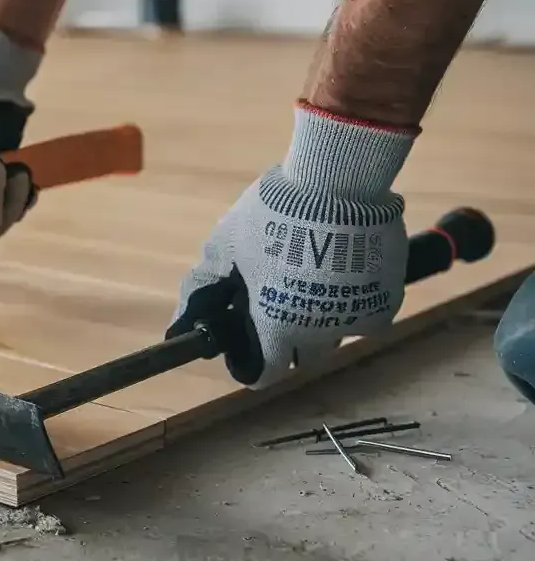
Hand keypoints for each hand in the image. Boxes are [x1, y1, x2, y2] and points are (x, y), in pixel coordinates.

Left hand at [167, 103, 419, 388]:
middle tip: (281, 299)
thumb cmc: (268, 218)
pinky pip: (367, 314)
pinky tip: (347, 271)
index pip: (264, 374)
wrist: (335, 186)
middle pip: (300, 356)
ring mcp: (353, 320)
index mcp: (274, 328)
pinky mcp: (385, 303)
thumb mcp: (222, 249)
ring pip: (334, 334)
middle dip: (287, 337)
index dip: (252, 362)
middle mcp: (315, 335)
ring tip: (314, 276)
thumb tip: (174, 331)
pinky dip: (356, 300)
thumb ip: (201, 291)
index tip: (248, 344)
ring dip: (322, 317)